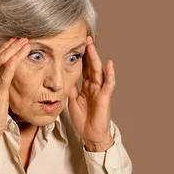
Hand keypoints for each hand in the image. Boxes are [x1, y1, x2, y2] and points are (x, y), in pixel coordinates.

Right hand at [0, 37, 29, 138]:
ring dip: (14, 51)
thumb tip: (4, 79)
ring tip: (25, 43)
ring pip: (1, 63)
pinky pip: (4, 77)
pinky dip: (11, 66)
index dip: (4, 48)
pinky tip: (17, 58)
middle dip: (11, 46)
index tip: (14, 41)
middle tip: (22, 37)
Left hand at [68, 36, 114, 151]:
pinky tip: (109, 64)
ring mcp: (100, 91)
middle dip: (88, 52)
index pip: (83, 69)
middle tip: (84, 38)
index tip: (75, 45)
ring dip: (95, 58)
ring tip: (92, 46)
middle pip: (90, 66)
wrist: (91, 135)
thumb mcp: (72, 102)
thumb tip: (63, 78)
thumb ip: (70, 89)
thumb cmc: (84, 120)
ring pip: (98, 71)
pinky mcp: (105, 97)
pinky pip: (108, 84)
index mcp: (85, 87)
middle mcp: (94, 86)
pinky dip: (109, 74)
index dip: (79, 57)